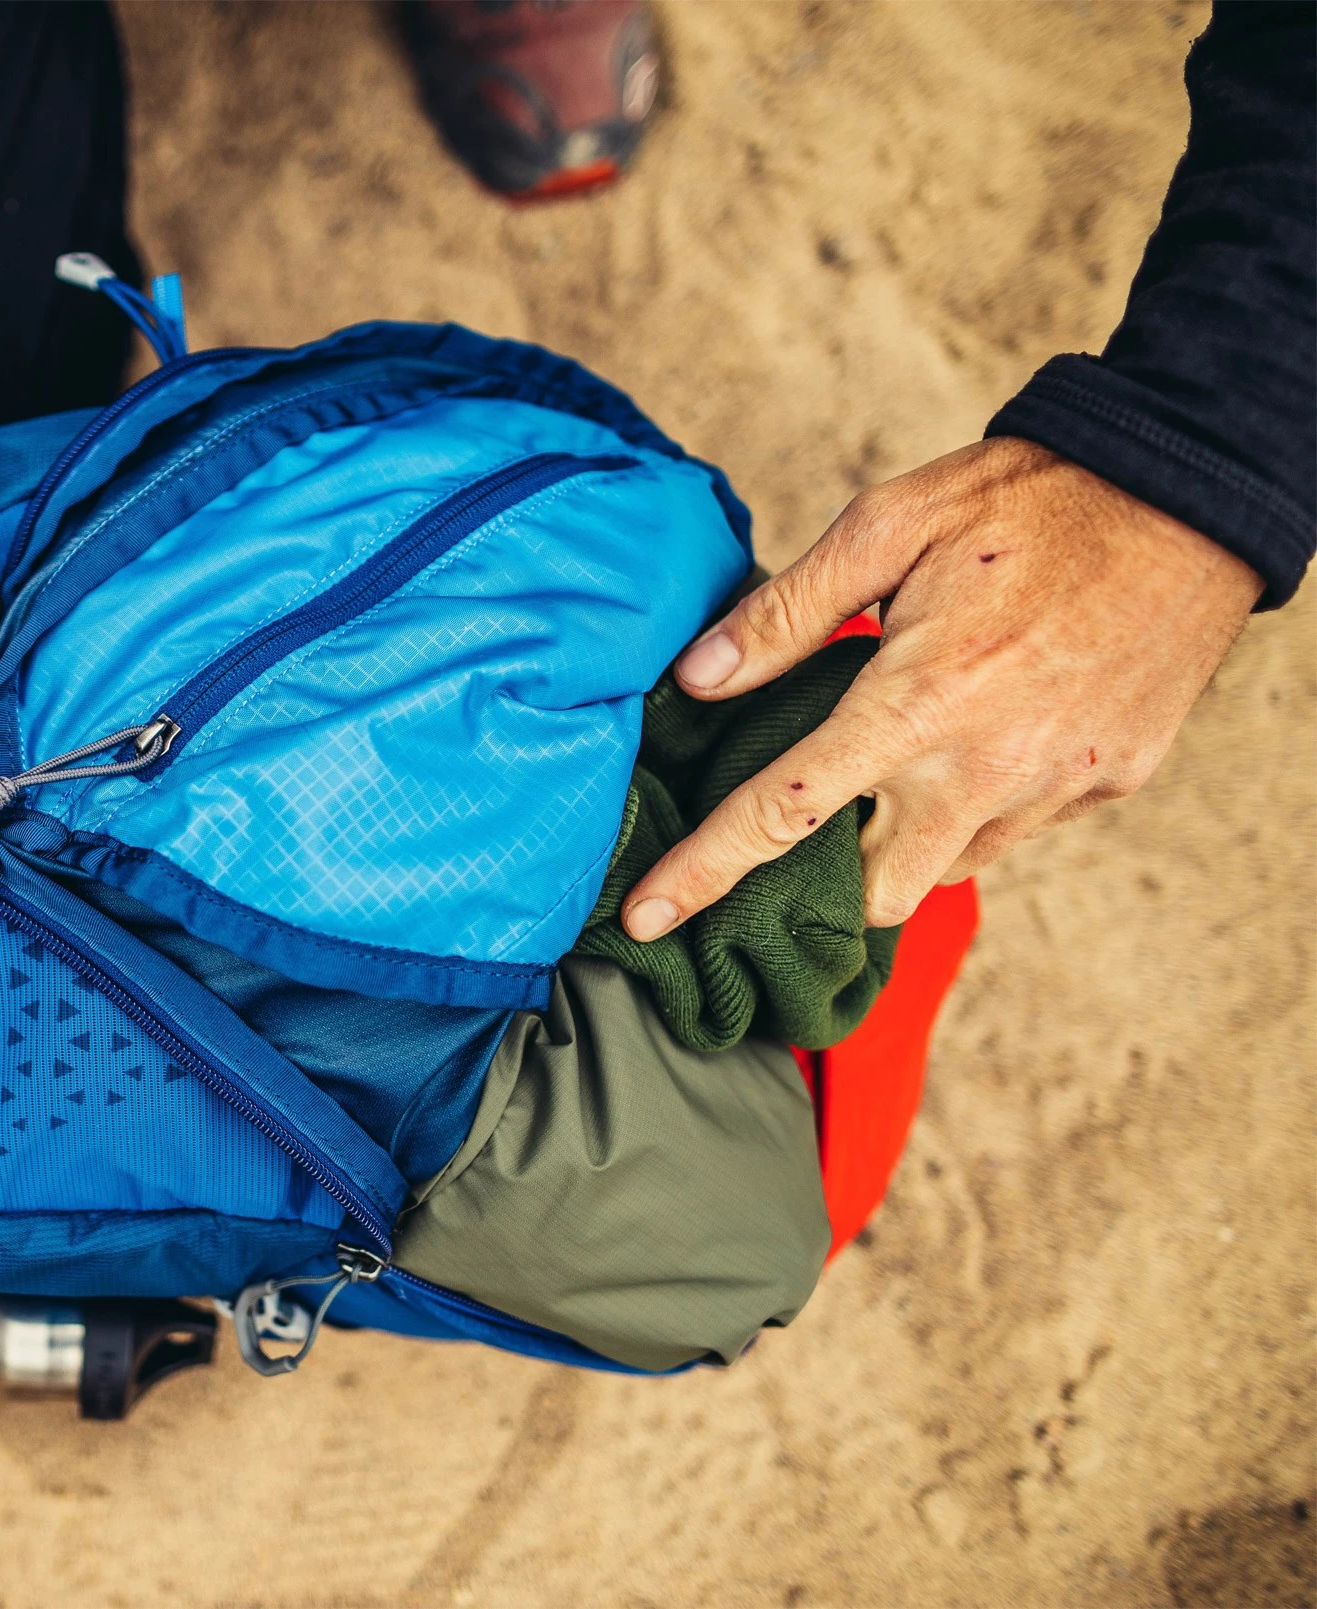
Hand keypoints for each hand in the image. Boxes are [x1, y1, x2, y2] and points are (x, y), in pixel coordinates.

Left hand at [620, 438, 1259, 939]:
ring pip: (946, 868)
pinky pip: (1015, 830)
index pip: (780, 815)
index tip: (642, 919)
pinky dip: (977, 807)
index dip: (702, 874)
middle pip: (870, 891)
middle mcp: (986, 769)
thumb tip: (696, 679)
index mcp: (917, 704)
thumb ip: (787, 612)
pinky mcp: (1108, 785)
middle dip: (819, 883)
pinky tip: (976, 740)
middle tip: (794, 837)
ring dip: (903, 838)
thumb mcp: (889, 524)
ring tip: (897, 764)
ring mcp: (1056, 787)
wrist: (1190, 495)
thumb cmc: (1029, 499)